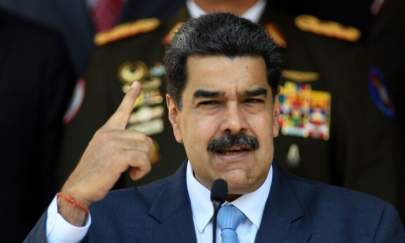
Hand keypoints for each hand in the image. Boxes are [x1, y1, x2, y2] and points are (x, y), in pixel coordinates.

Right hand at [61, 81, 154, 208]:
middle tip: (134, 166)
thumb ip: (120, 144)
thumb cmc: (94, 175)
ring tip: (131, 171)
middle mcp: (109, 134)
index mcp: (105, 132)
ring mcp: (112, 143)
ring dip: (143, 164)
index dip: (131, 97)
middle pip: (145, 138)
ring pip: (146, 149)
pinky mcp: (117, 156)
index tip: (137, 84)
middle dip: (144, 155)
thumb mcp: (105, 154)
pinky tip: (133, 175)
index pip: (121, 111)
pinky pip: (144, 159)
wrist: (78, 189)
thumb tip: (144, 146)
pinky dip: (143, 170)